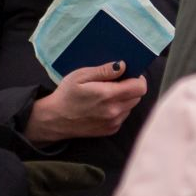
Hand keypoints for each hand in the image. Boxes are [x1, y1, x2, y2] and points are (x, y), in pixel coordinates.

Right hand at [24, 62, 148, 143]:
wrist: (55, 119)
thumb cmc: (66, 94)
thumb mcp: (81, 76)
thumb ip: (104, 70)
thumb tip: (123, 65)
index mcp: (109, 96)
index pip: (140, 87)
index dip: (137, 78)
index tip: (128, 73)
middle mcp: (114, 111)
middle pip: (138, 96)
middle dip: (130, 87)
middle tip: (115, 82)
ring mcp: (113, 122)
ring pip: (131, 106)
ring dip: (125, 98)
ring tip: (107, 94)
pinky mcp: (110, 130)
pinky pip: (123, 116)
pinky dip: (118, 109)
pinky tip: (104, 105)